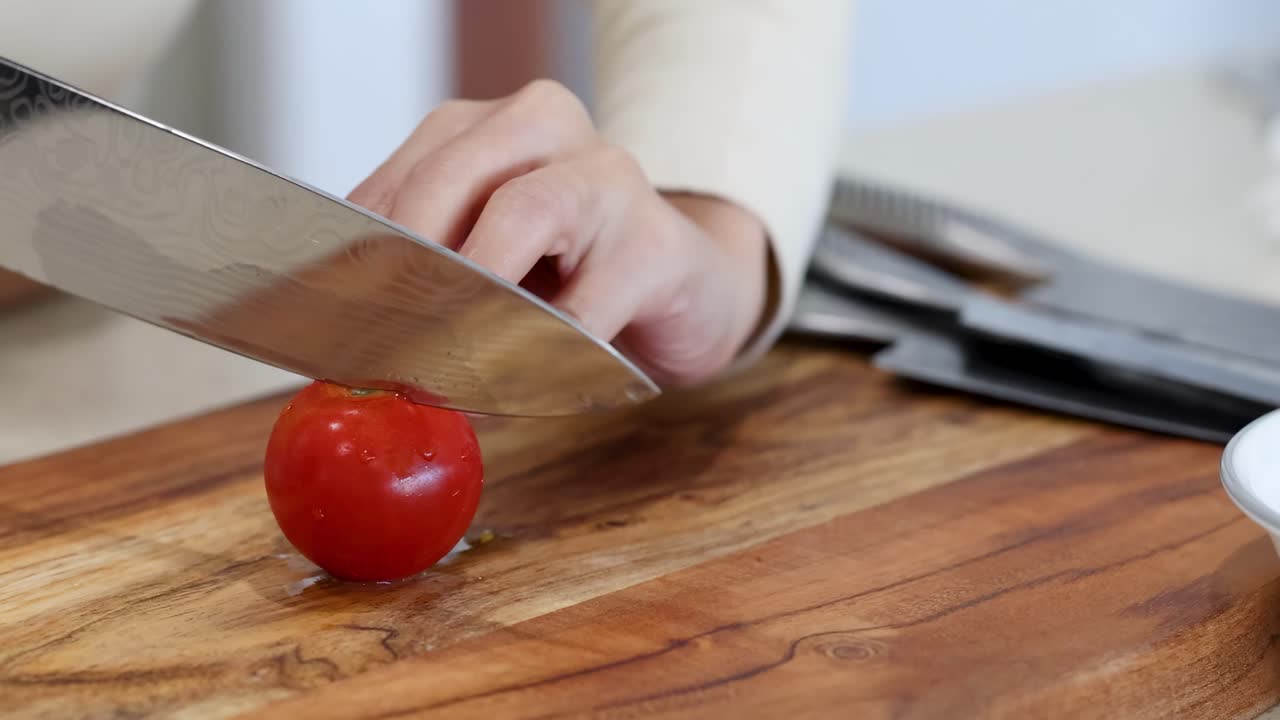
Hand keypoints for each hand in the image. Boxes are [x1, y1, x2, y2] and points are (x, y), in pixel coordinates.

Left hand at [347, 80, 768, 386]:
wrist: (688, 284)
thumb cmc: (575, 271)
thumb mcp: (494, 255)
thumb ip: (430, 270)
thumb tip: (348, 332)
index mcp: (493, 125)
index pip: (405, 176)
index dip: (361, 251)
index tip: (330, 321)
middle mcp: (551, 129)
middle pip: (452, 177)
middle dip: (404, 265)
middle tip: (376, 342)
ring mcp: (611, 179)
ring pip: (524, 213)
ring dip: (468, 296)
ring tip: (434, 363)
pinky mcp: (658, 246)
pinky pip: (586, 303)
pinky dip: (538, 350)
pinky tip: (509, 387)